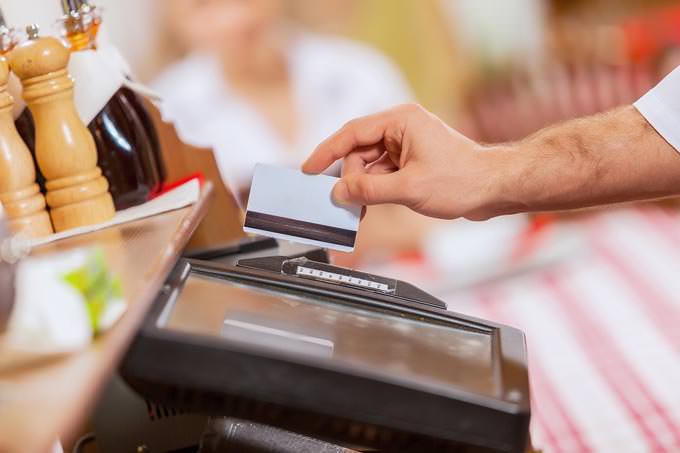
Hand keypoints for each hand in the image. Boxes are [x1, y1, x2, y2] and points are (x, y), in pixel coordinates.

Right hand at [302, 104, 503, 219]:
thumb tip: (339, 193)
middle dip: (350, 177)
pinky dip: (374, 189)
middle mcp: (402, 128)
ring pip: (369, 164)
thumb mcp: (409, 188)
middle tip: (344, 202)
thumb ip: (369, 190)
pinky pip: (382, 173)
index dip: (326, 151)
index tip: (309, 168)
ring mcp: (407, 145)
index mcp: (401, 121)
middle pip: (359, 151)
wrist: (494, 189)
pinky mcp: (412, 160)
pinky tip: (370, 206)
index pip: (352, 132)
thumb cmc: (462, 180)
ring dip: (363, 186)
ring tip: (360, 209)